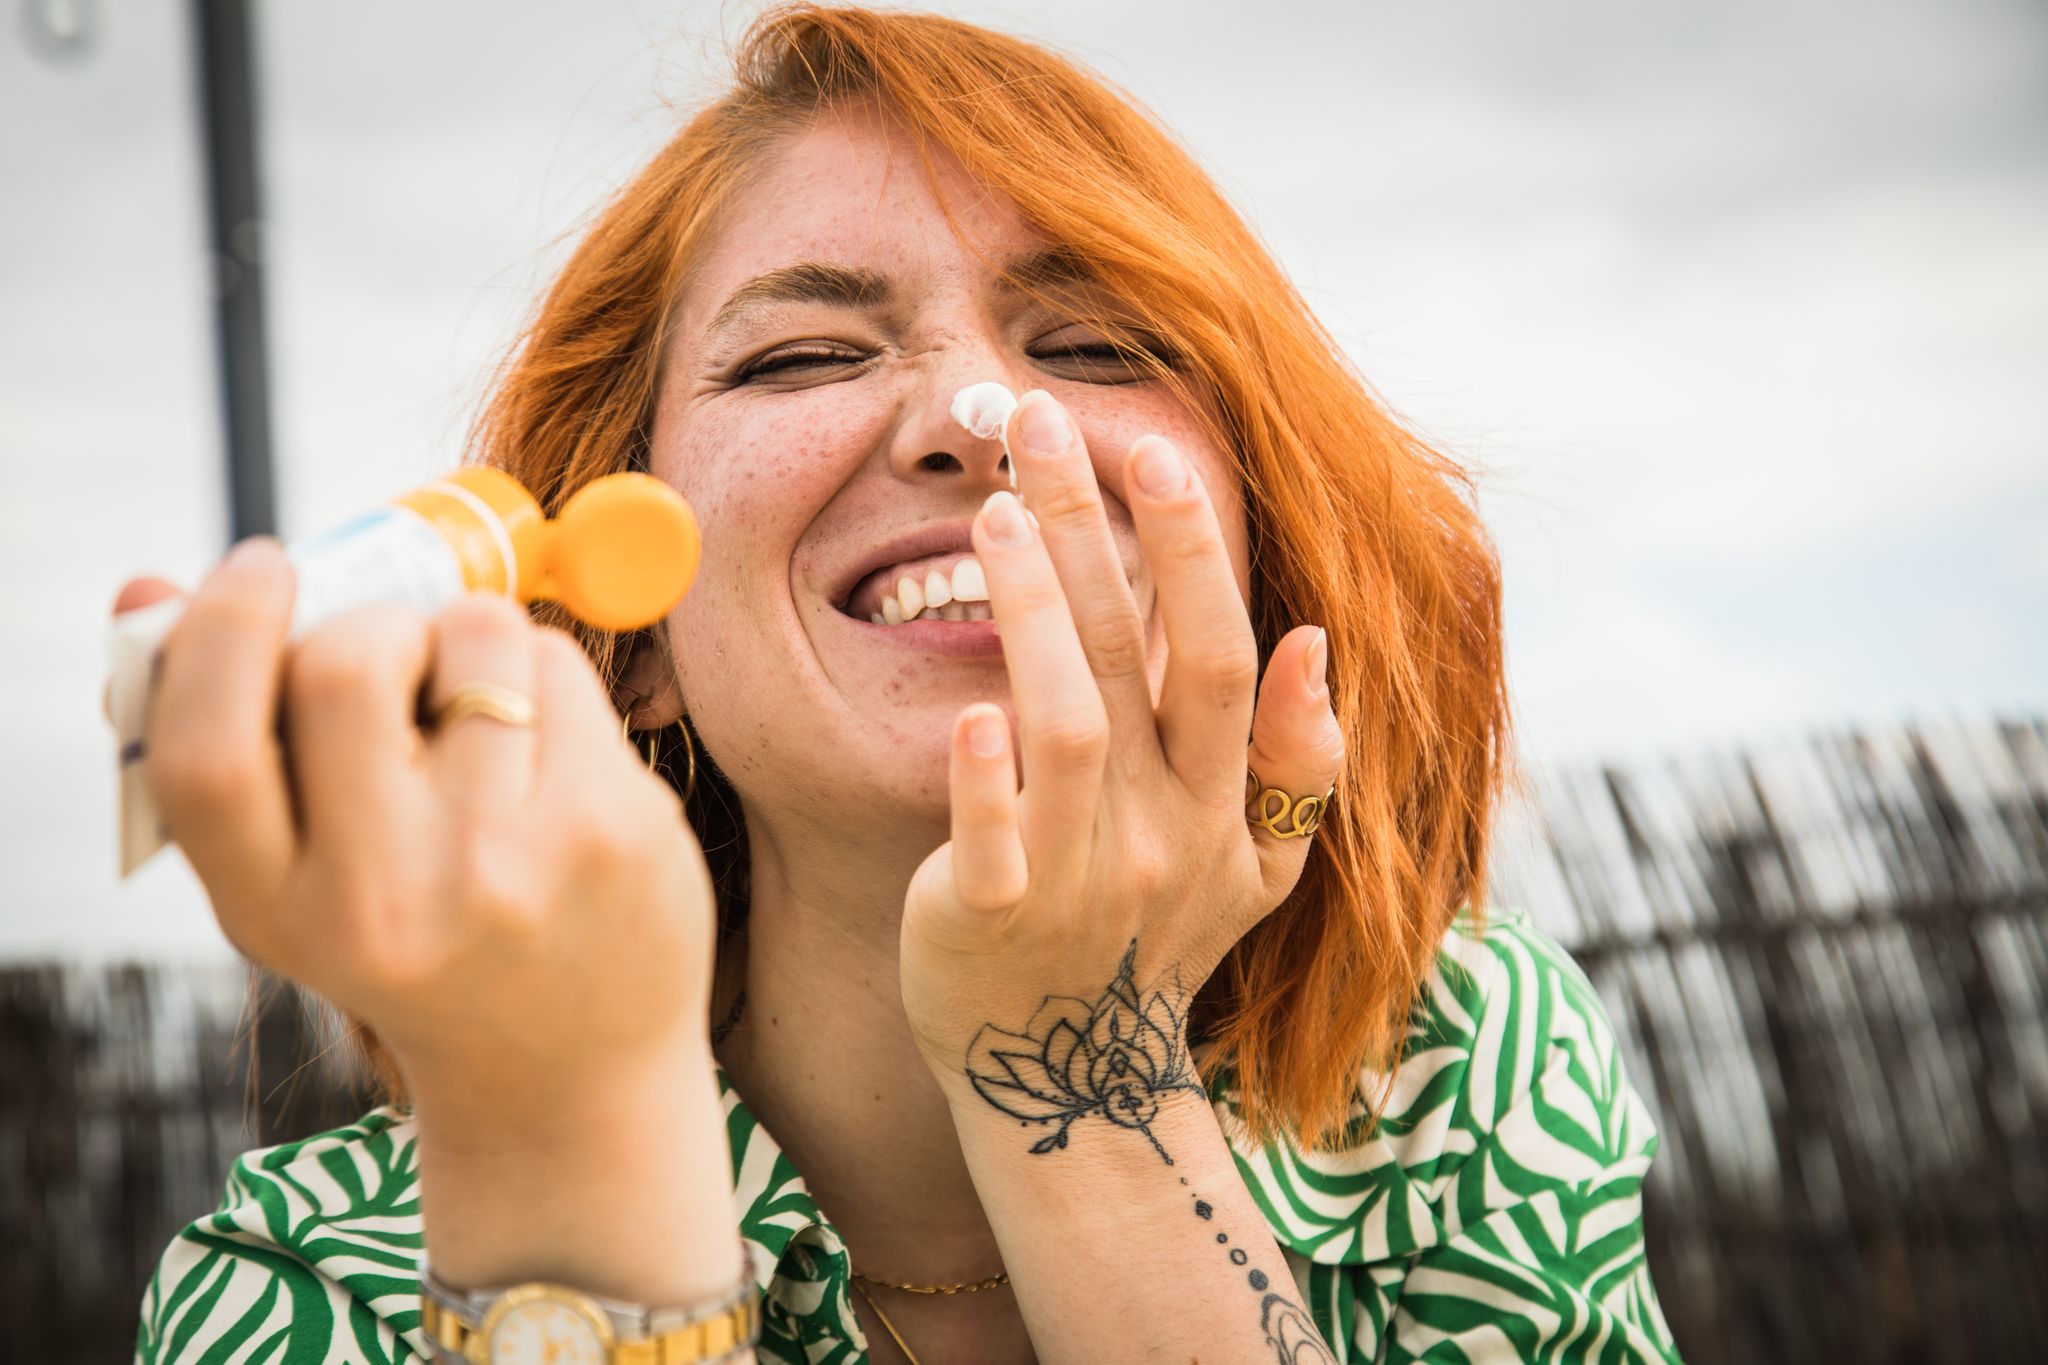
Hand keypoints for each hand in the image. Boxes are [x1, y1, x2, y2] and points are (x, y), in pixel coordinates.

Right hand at [123, 541, 718, 1108]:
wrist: (568, 1077)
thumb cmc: (416, 945)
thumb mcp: (300, 886)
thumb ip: (224, 747)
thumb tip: (151, 584)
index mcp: (280, 916)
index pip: (209, 750)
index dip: (218, 634)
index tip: (259, 570)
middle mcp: (390, 901)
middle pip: (345, 664)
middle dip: (370, 622)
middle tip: (394, 656)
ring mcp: (511, 865)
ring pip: (471, 635)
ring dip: (466, 636)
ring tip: (479, 711)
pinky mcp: (612, 830)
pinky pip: (558, 664)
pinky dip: (541, 671)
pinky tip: (546, 750)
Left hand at [899, 390, 1344, 1143]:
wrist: (1075, 1076)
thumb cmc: (1154, 941)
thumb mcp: (1259, 867)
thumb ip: (1300, 762)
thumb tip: (1317, 642)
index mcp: (1218, 803)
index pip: (1220, 655)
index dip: (1193, 553)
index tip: (1155, 448)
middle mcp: (1159, 830)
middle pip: (1134, 660)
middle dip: (1090, 531)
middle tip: (1037, 420)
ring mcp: (1075, 877)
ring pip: (1066, 728)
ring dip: (1034, 614)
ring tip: (988, 512)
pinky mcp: (990, 919)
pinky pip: (993, 844)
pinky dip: (984, 782)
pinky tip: (971, 712)